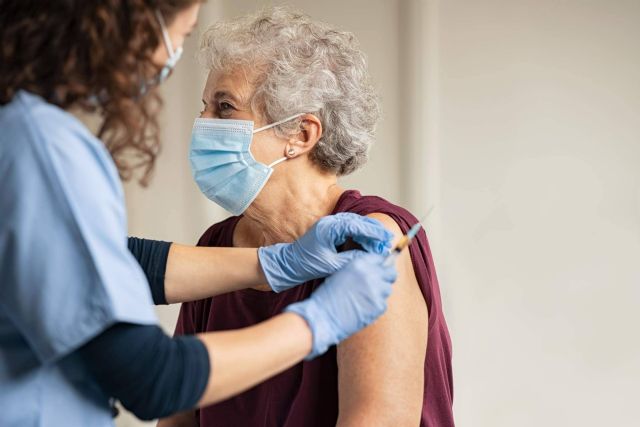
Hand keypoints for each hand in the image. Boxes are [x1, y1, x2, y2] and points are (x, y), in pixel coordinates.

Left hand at [258, 213, 392, 292]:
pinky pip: (350, 229)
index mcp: (329, 228)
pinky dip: (361, 235)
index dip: (373, 232)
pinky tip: (369, 244)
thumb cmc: (307, 265)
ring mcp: (330, 224)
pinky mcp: (330, 230)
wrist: (289, 264)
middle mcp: (330, 222)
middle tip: (388, 242)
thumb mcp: (332, 265)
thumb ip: (351, 259)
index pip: (357, 226)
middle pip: (358, 222)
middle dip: (374, 232)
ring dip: (369, 233)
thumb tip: (371, 257)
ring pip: (355, 224)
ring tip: (381, 244)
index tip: (386, 239)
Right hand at [284, 253, 397, 358]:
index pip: (380, 258)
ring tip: (365, 298)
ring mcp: (376, 291)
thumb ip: (359, 269)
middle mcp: (371, 274)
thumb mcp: (341, 273)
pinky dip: (375, 306)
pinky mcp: (379, 306)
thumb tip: (376, 269)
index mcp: (359, 264)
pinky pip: (383, 304)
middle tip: (378, 284)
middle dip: (386, 277)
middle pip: (391, 273)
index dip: (380, 265)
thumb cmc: (327, 296)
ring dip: (380, 292)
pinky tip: (363, 308)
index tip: (379, 270)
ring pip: (388, 289)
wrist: (323, 317)